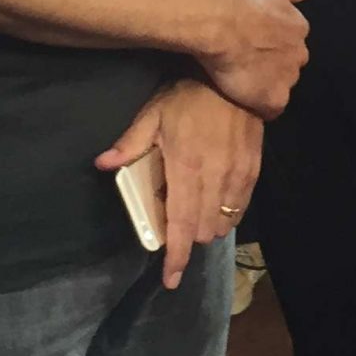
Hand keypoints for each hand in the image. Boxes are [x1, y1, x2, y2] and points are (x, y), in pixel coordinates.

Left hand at [97, 79, 262, 291]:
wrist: (236, 76)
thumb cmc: (188, 95)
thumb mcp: (153, 113)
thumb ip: (130, 143)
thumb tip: (102, 164)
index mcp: (185, 168)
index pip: (181, 224)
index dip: (177, 256)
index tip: (170, 279)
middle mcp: (214, 178)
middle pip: (202, 231)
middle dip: (187, 239)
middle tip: (173, 226)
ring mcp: (237, 176)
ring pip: (222, 223)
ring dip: (206, 228)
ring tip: (193, 213)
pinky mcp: (253, 170)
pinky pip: (240, 208)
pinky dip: (225, 215)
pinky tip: (215, 204)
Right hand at [197, 0, 310, 118]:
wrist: (221, 22)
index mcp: (298, 26)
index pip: (291, 43)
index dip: (273, 46)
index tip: (256, 46)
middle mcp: (299, 53)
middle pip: (290, 65)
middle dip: (275, 66)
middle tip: (249, 64)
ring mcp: (288, 77)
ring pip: (282, 87)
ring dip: (267, 86)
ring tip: (243, 84)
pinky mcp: (274, 98)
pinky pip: (271, 109)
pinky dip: (260, 108)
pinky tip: (245, 102)